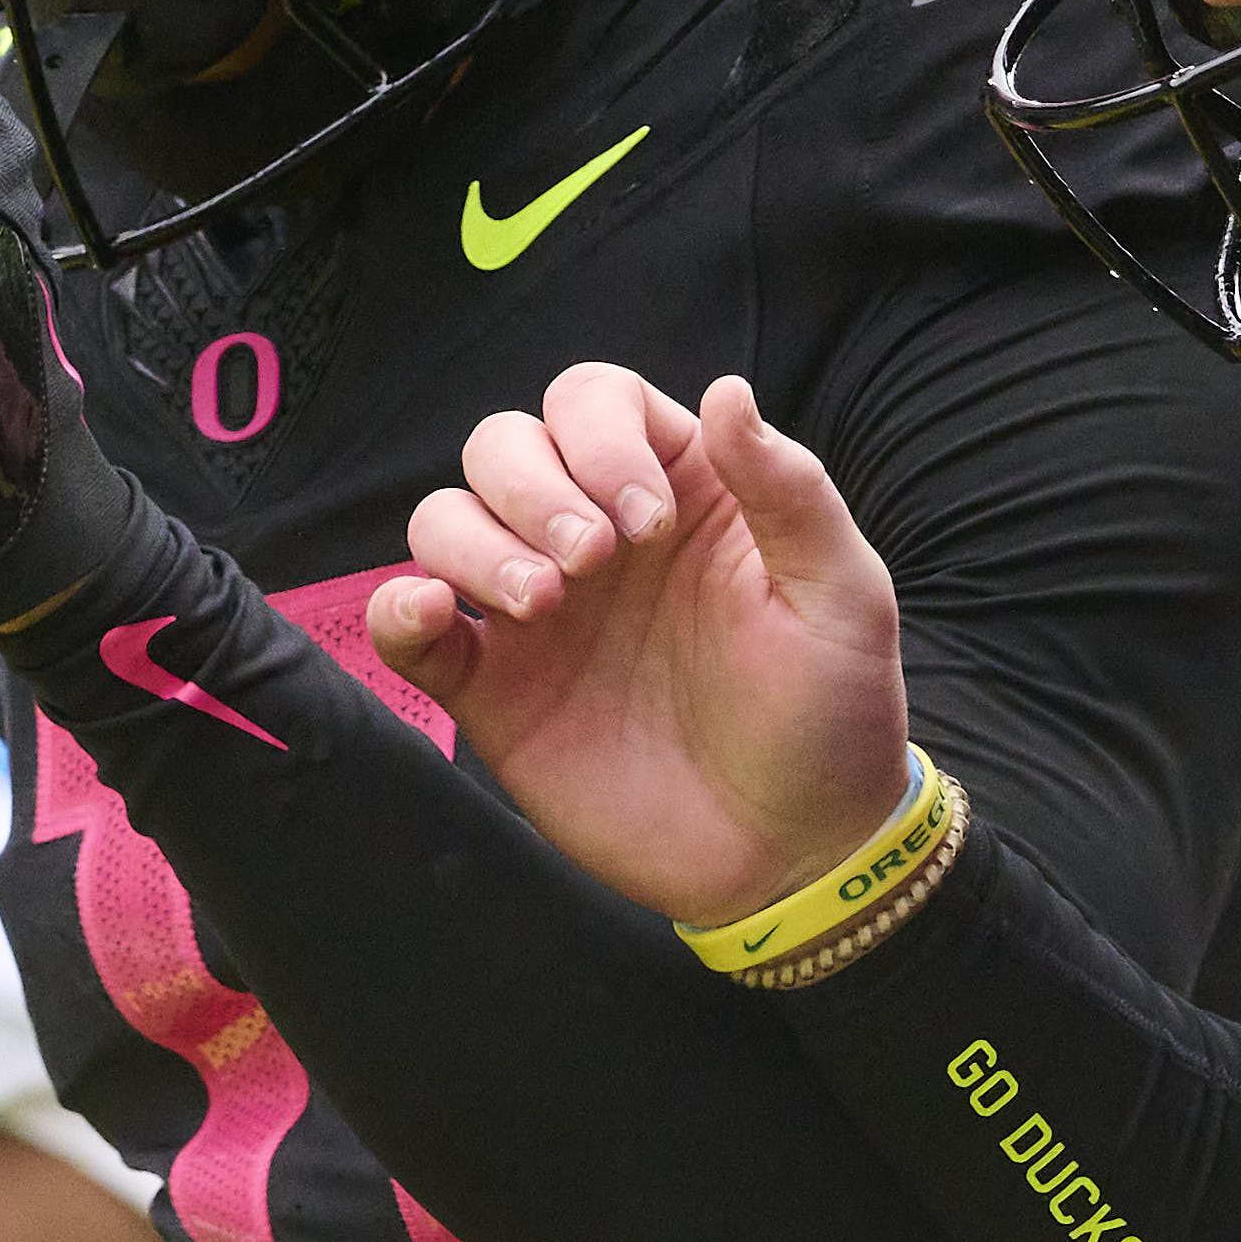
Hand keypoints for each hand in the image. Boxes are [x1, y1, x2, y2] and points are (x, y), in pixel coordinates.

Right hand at [368, 367, 915, 927]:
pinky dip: (399, 607)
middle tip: (590, 561)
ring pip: (444, 519)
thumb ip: (788, 490)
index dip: (601, 437)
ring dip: (472, 540)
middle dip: (530, 484)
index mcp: (678, 493)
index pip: (596, 402)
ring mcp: (536, 612)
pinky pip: (410, 625)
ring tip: (542, 604)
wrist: (795, 852)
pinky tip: (434, 616)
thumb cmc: (832, 713)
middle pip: (504, 444)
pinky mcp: (493, 690)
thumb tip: (728, 389)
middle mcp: (595, 536)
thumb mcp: (842, 595)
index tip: (650, 523)